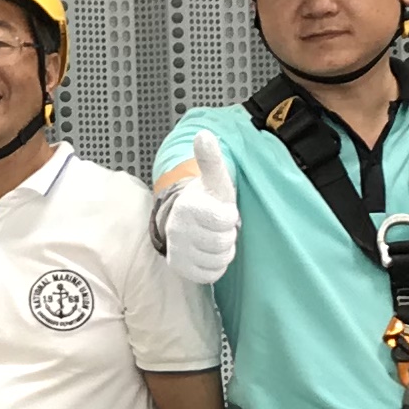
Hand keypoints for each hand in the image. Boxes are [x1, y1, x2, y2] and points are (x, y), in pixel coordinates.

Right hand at [150, 130, 238, 283]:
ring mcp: (177, 250)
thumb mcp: (215, 179)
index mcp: (187, 206)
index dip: (230, 216)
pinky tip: (209, 252)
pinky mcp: (180, 268)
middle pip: (224, 242)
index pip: (226, 220)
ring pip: (219, 259)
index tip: (223, 210)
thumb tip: (204, 134)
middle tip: (217, 225)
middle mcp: (177, 230)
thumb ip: (211, 159)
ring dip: (223, 250)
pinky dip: (216, 265)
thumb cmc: (207, 199)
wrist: (186, 219)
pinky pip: (212, 273)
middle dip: (227, 234)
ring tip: (213, 237)